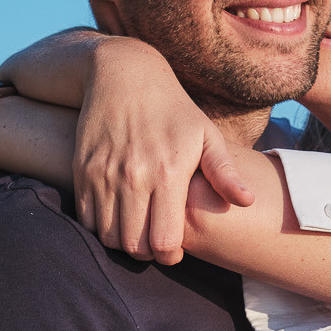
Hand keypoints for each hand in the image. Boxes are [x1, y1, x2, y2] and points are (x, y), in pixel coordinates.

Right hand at [73, 40, 255, 264]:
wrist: (124, 74)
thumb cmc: (173, 108)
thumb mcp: (206, 134)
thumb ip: (225, 172)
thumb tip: (247, 202)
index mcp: (168, 172)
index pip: (165, 242)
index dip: (171, 256)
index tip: (176, 250)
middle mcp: (133, 177)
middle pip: (134, 246)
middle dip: (147, 255)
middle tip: (156, 244)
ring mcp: (104, 174)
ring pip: (108, 237)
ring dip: (123, 243)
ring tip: (138, 232)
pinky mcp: (82, 171)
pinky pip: (87, 219)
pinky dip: (101, 227)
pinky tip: (117, 217)